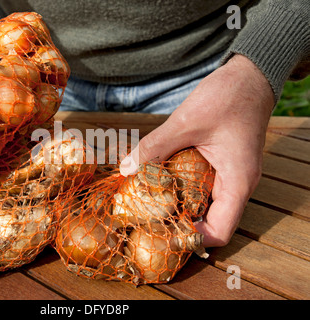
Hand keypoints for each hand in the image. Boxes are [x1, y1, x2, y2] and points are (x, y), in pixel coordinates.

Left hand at [120, 54, 274, 246]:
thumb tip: (125, 169)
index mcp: (238, 181)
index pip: (221, 231)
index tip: (165, 234)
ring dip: (181, 206)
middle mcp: (237, 184)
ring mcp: (230, 175)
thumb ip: (155, 147)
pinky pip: (203, 186)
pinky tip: (161, 181)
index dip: (194, 239)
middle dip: (182, 224)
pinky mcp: (222, 164)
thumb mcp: (186, 123)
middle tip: (150, 221)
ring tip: (151, 204)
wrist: (248, 76)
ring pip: (206, 204)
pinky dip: (184, 188)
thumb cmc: (227, 97)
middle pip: (212, 221)